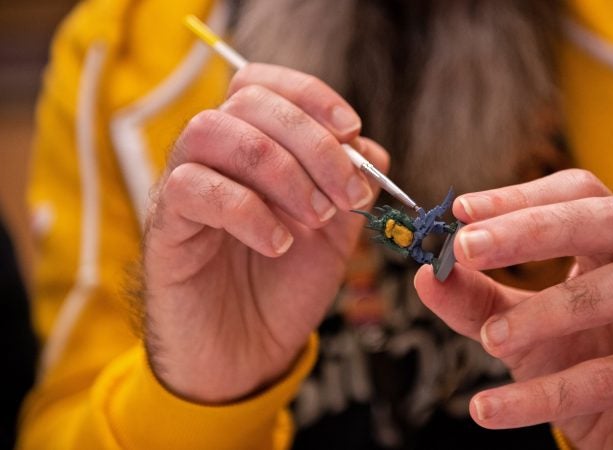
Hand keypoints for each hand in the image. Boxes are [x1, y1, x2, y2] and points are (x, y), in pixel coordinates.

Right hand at [142, 64, 387, 402]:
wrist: (247, 353)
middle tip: (345, 194)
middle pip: (247, 101)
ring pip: (213, 131)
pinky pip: (192, 188)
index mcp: (250, 146)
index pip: (263, 83)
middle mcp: (211, 156)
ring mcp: (182, 185)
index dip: (309, 95)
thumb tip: (370, 150)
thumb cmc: (283, 288)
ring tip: (314, 219)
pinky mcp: (165, 225)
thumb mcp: (334, 234)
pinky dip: (247, 210)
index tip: (351, 130)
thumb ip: (351, 188)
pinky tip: (278, 243)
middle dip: (311, 142)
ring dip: (279, 170)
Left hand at [415, 169, 612, 448]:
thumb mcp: (524, 329)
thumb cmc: (592, 363)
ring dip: (547, 309)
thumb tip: (428, 276)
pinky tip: (494, 409)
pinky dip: (549, 394)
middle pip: (609, 221)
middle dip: (534, 229)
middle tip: (467, 248)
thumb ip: (480, 301)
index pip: (579, 193)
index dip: (521, 197)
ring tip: (490, 339)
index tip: (462, 210)